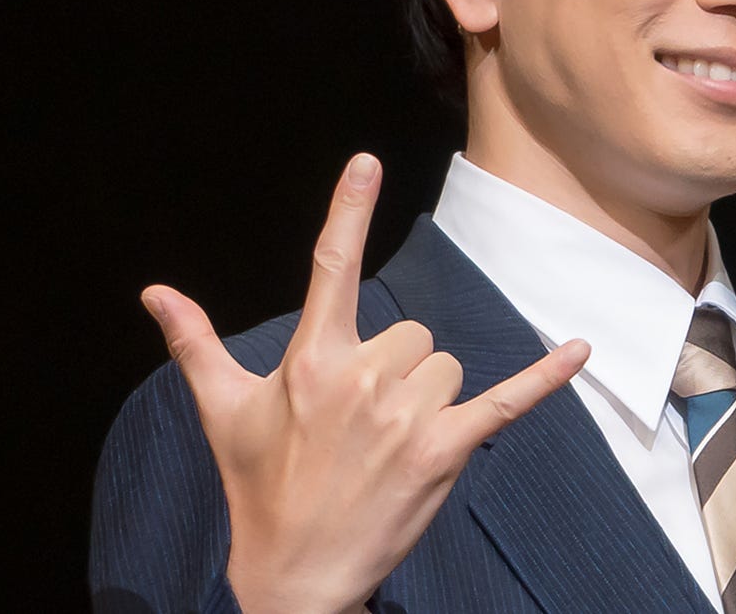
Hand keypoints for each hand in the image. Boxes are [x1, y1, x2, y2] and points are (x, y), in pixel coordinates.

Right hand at [140, 153, 590, 613]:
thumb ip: (196, 343)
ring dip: (429, 396)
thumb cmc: (258, 488)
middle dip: (396, 368)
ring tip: (390, 442)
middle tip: (362, 422)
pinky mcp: (446, 450)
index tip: (368, 162)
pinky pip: (507, 401)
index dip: (349, 211)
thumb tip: (155, 291)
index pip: (332, 268)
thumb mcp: (223, 412)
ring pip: (447, 365)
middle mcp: (362, 380)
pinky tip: (580, 350)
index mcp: (312, 361)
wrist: (295, 575)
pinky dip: (545, 377)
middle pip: (413, 333)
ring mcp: (407, 417)